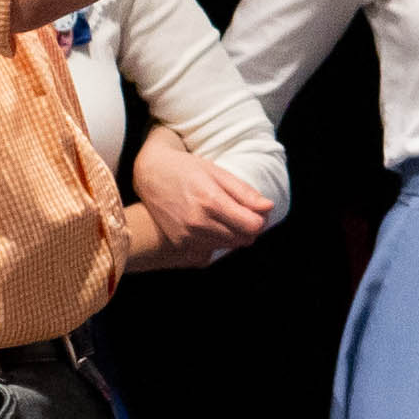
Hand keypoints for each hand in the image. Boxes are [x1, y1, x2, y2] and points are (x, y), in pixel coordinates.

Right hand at [128, 129, 275, 271]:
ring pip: (228, 246)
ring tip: (222, 214)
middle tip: (241, 211)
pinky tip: (207, 223)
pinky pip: (210, 249)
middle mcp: (198, 223)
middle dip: (248, 227)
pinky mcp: (179, 244)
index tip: (257, 209)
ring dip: (232, 233)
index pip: (253, 226)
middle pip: (243, 239)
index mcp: (211, 202)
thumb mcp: (217, 172)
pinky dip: (215, 239)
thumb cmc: (186, 169)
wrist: (150, 174)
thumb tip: (268, 207)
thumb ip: (244, 192)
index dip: (261, 218)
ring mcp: (187, 236)